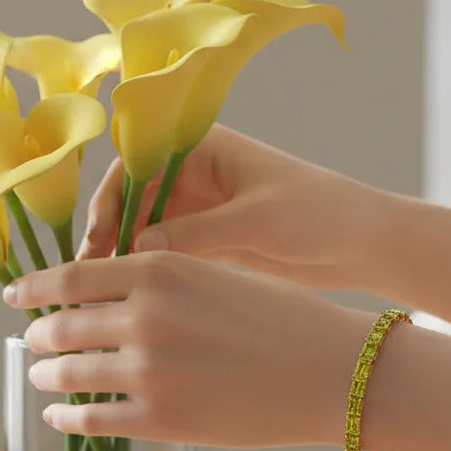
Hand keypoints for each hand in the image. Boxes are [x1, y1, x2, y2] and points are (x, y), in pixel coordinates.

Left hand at [5, 251, 373, 446]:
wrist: (332, 372)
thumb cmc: (285, 320)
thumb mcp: (218, 278)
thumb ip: (160, 285)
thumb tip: (108, 300)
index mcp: (161, 271)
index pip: (73, 277)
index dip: (35, 289)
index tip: (15, 298)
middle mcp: (145, 317)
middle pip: (63, 325)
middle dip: (40, 335)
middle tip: (33, 341)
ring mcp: (149, 372)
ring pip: (70, 373)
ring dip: (48, 376)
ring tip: (43, 377)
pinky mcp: (160, 421)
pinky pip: (92, 420)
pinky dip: (67, 419)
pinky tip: (60, 417)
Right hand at [78, 125, 392, 291]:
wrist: (362, 243)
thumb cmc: (318, 213)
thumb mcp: (258, 219)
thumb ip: (200, 231)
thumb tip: (140, 249)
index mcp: (203, 146)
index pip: (136, 165)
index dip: (109, 202)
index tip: (97, 242)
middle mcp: (193, 173)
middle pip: (131, 202)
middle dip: (109, 237)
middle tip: (89, 280)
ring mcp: (199, 210)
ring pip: (143, 233)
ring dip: (124, 261)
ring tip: (103, 299)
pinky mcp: (208, 243)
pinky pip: (165, 256)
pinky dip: (148, 277)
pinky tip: (132, 305)